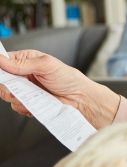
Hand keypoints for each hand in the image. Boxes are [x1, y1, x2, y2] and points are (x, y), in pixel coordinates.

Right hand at [0, 50, 119, 128]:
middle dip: (8, 85)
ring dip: (18, 96)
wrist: (79, 99)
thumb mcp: (46, 65)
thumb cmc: (69, 79)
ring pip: (7, 94)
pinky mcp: (28, 103)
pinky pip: (16, 106)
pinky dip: (25, 106)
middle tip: (21, 86)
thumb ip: (23, 63)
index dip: (0, 68)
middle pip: (2, 80)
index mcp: (26, 60)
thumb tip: (1, 60)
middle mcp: (23, 74)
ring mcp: (25, 90)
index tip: (3, 74)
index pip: (3, 61)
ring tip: (34, 94)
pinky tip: (37, 102)